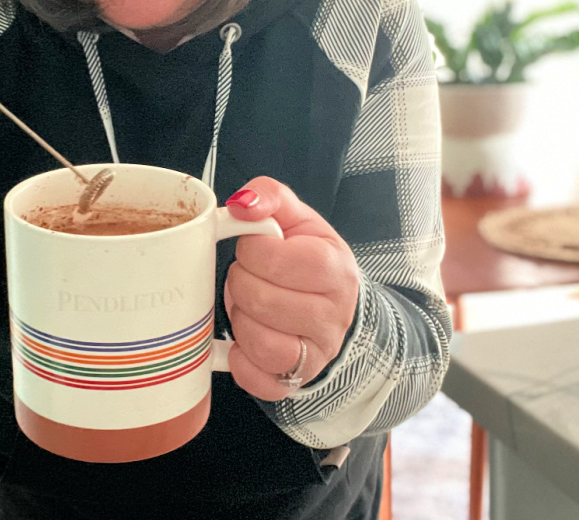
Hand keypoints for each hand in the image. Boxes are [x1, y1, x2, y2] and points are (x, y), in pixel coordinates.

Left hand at [223, 177, 359, 400]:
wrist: (338, 307)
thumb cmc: (309, 259)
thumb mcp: (297, 218)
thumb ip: (269, 196)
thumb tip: (241, 204)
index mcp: (334, 268)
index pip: (271, 256)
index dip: (251, 249)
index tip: (258, 248)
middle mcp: (332, 315)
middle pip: (258, 298)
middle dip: (241, 282)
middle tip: (251, 277)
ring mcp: (317, 353)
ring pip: (257, 340)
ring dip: (241, 318)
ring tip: (251, 306)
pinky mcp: (297, 381)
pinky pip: (257, 380)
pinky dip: (242, 360)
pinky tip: (247, 339)